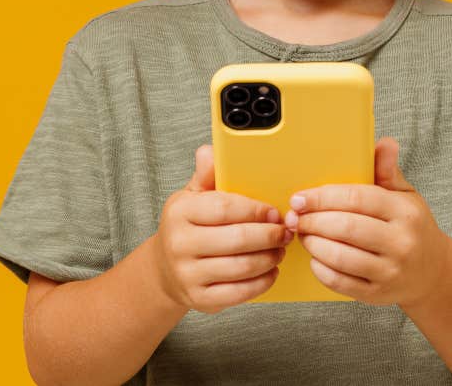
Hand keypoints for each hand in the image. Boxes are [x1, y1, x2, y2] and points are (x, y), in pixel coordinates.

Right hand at [153, 144, 293, 313]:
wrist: (165, 270)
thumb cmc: (188, 227)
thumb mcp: (193, 197)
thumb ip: (207, 175)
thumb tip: (209, 151)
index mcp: (179, 212)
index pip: (224, 208)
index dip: (255, 211)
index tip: (275, 212)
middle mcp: (179, 243)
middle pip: (237, 239)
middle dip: (269, 236)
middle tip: (286, 232)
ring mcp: (188, 274)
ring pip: (242, 268)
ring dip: (270, 258)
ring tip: (281, 250)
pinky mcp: (199, 299)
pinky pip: (239, 293)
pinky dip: (262, 282)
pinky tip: (270, 271)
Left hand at [284, 136, 450, 307]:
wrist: (432, 273)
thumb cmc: (412, 227)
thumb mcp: (406, 196)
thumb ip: (388, 171)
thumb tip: (384, 143)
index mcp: (406, 212)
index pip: (357, 198)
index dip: (322, 197)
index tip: (299, 198)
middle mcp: (402, 242)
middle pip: (345, 228)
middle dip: (312, 221)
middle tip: (294, 218)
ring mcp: (390, 272)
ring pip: (340, 257)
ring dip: (313, 244)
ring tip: (303, 235)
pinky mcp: (378, 294)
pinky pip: (340, 282)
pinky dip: (321, 269)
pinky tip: (315, 258)